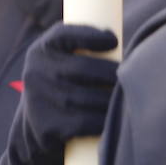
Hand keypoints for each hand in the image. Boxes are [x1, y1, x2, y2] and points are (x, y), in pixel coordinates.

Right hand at [0, 23, 117, 164]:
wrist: (34, 129)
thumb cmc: (61, 87)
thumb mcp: (60, 61)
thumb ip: (82, 49)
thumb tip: (121, 44)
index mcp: (41, 50)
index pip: (64, 35)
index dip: (90, 36)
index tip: (113, 41)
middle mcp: (35, 71)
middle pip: (82, 68)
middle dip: (111, 73)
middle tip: (130, 78)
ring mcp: (38, 99)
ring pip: (86, 98)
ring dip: (111, 100)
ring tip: (127, 99)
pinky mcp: (45, 125)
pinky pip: (83, 122)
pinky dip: (103, 121)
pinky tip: (114, 119)